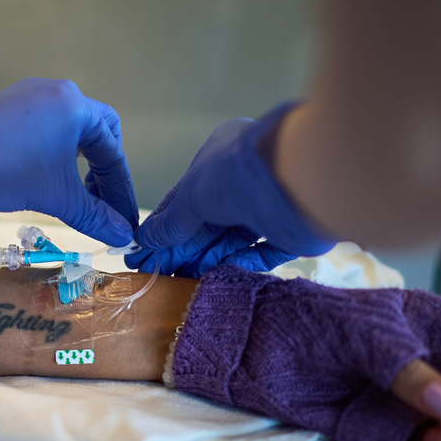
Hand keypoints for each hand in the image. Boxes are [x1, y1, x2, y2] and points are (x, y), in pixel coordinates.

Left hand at [0, 78, 137, 246]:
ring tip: (77, 197)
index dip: (121, 190)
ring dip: (79, 165)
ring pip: (70, 132)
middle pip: (98, 134)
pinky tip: (48, 180)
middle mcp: (57, 93)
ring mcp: (30, 96)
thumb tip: (123, 235)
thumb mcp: (55, 197)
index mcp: (75, 106)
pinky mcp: (7, 108)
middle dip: (104, 171)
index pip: (113, 151)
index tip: (124, 220)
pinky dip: (55, 156)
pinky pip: (45, 130)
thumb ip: (94, 216)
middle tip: (103, 203)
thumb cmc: (2, 171)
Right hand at [129, 104, 336, 275]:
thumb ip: (170, 221)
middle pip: (208, 222)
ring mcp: (269, 205)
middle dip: (183, 249)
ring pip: (232, 239)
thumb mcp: (191, 196)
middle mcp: (246, 179)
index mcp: (221, 158)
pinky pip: (262, 253)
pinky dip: (240, 265)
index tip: (145, 253)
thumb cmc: (236, 174)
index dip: (165, 228)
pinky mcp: (292, 231)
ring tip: (181, 282)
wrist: (296, 180)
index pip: (186, 198)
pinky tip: (218, 277)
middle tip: (158, 275)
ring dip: (207, 260)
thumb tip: (144, 240)